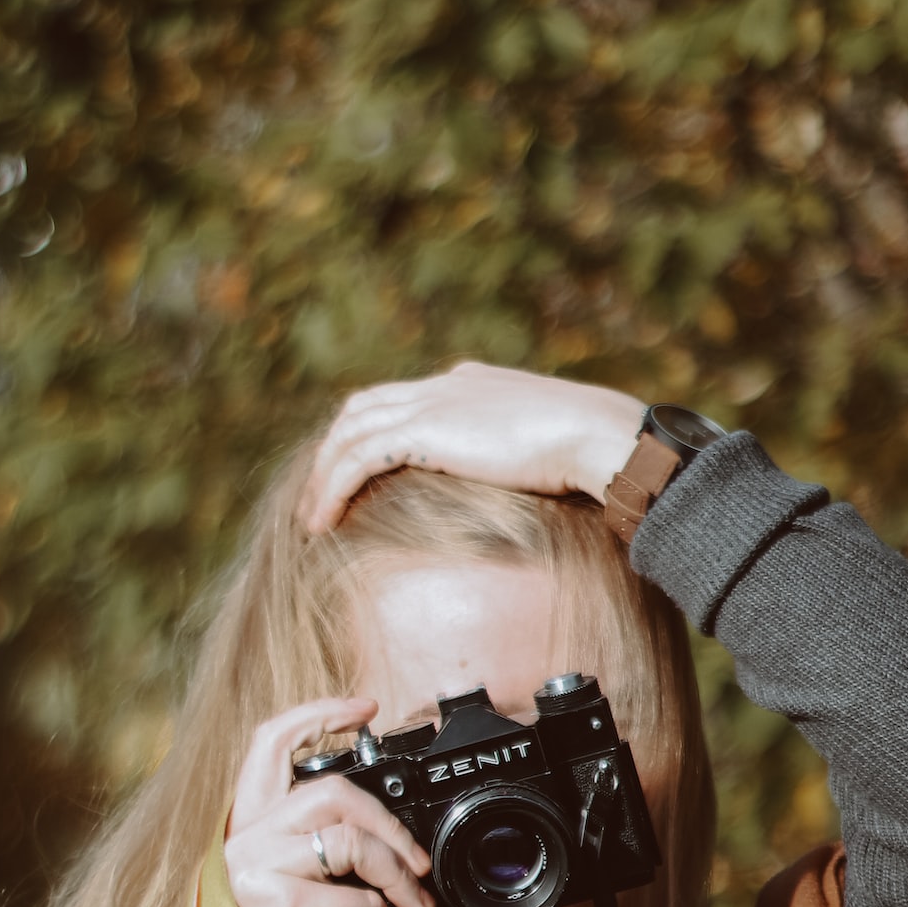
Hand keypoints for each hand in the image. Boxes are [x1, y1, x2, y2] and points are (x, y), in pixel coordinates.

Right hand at [224, 698, 435, 906]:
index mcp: (248, 829)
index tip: (364, 707)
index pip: (267, 745)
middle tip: (415, 860)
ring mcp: (261, 872)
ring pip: (352, 840)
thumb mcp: (304, 890)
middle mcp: (244, 843)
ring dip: (399, 877)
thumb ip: (325, 849)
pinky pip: (363, 901)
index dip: (316, 714)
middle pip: (330, 791)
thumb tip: (393, 832)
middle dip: (388, 822)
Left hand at [300, 361, 644, 533]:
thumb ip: (522, 453)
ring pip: (350, 433)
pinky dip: (332, 490)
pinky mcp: (424, 431)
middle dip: (333, 452)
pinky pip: (357, 460)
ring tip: (312, 520)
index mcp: (468, 382)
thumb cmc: (588, 449)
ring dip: (322, 477)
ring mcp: (431, 403)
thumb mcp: (548, 444)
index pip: (402, 398)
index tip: (356, 475)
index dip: (371, 432)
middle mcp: (442, 384)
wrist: (595, 434)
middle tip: (318, 499)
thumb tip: (535, 482)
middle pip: (362, 408)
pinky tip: (322, 524)